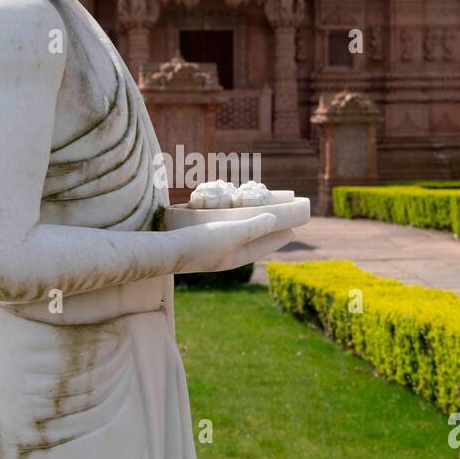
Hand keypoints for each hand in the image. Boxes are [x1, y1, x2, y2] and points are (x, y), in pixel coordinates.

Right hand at [172, 212, 292, 274]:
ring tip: (254, 202)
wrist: (165, 250)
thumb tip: (276, 219)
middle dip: (264, 221)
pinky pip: (219, 222)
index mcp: (238, 256)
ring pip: (236, 227)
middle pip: (252, 234)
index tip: (294, 225)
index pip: (266, 245)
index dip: (280, 234)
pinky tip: (225, 202)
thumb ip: (254, 227)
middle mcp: (228, 252)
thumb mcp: (231, 234)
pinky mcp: (200, 235)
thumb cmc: (200, 244)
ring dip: (246, 215)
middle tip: (277, 208)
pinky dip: (226, 212)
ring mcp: (213, 244)